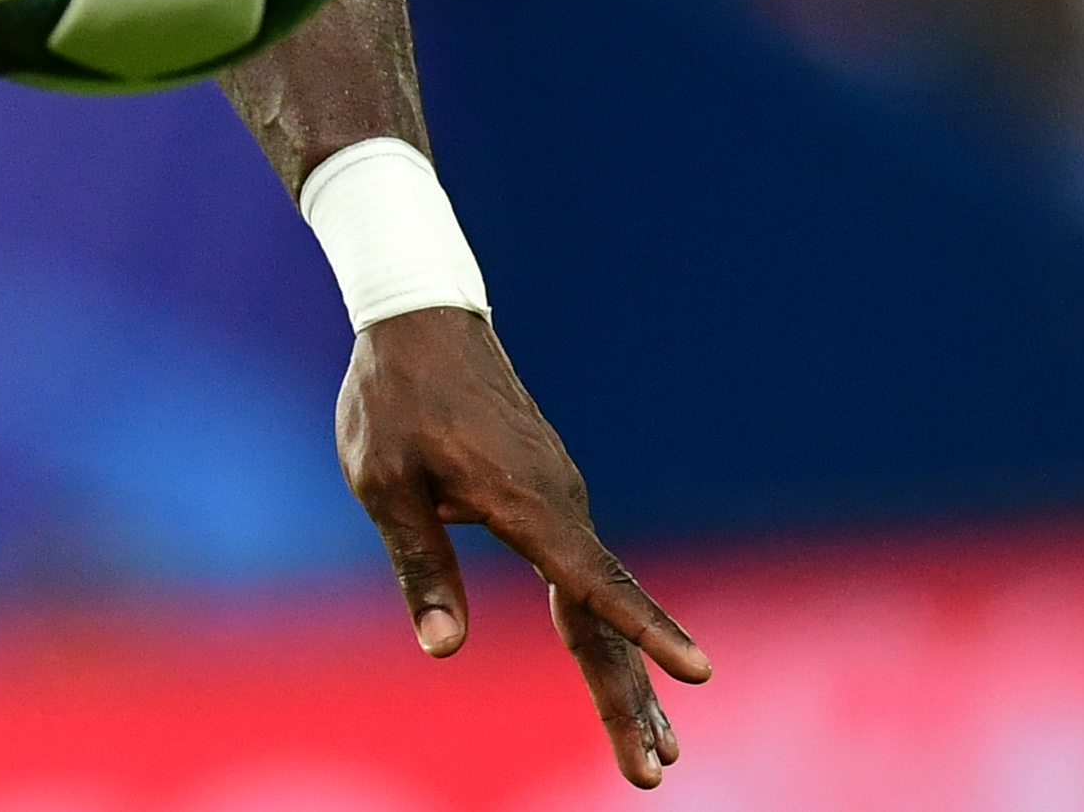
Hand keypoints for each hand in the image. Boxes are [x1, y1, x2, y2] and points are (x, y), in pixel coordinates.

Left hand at [339, 307, 709, 787]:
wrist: (420, 318)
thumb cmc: (393, 400)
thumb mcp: (385, 484)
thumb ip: (421, 567)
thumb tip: (445, 650)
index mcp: (525, 504)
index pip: (596, 584)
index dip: (646, 632)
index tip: (698, 674)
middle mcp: (558, 504)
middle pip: (606, 615)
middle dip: (630, 698)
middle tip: (654, 774)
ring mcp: (559, 499)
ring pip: (601, 600)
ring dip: (625, 675)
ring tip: (656, 749)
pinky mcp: (547, 495)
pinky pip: (584, 572)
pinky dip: (606, 628)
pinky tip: (611, 669)